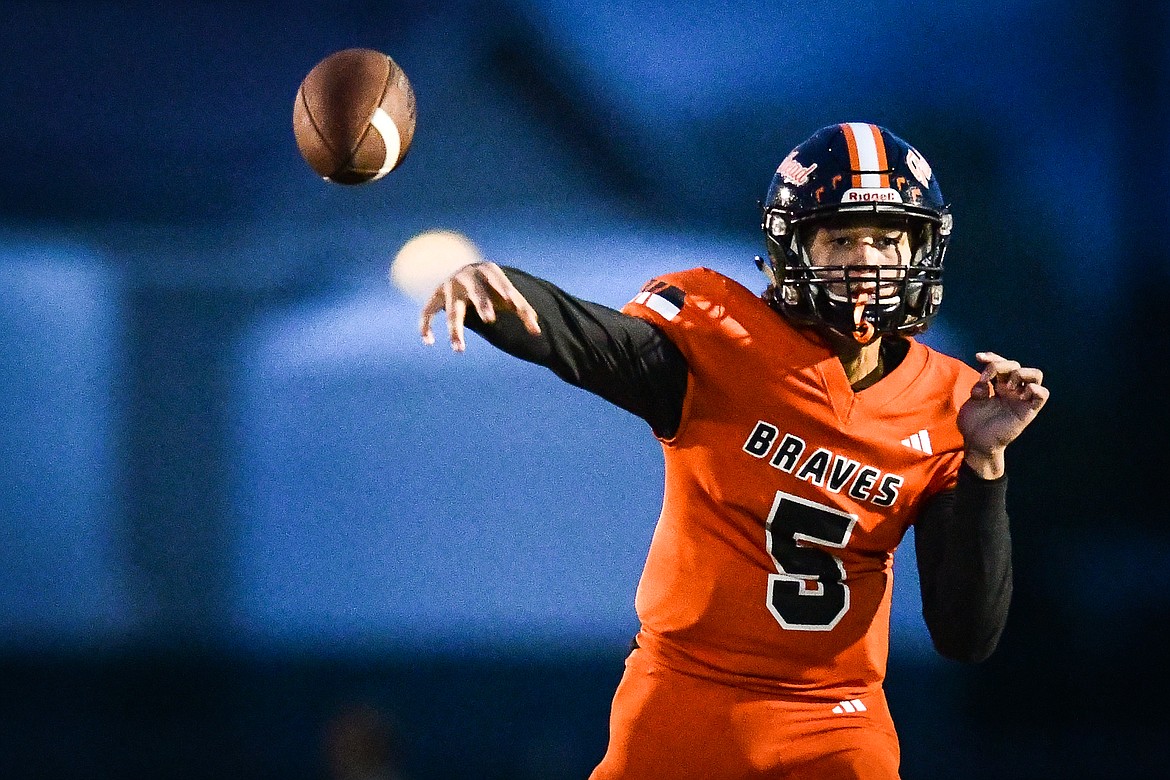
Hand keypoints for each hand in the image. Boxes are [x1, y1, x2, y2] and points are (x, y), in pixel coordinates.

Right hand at [419, 262, 540, 351]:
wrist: (467, 274)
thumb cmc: (492, 287)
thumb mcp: (507, 294)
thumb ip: (522, 310)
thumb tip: (536, 332)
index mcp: (487, 270)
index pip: (498, 280)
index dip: (504, 289)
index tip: (512, 303)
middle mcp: (465, 276)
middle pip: (474, 292)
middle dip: (482, 304)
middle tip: (490, 320)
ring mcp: (448, 286)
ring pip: (451, 309)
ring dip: (454, 329)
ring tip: (459, 350)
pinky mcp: (435, 297)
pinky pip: (426, 312)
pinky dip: (424, 326)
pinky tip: (429, 342)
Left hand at [957, 351, 1048, 478]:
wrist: (976, 443)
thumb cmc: (974, 424)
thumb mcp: (973, 402)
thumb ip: (979, 388)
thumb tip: (985, 381)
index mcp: (998, 386)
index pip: (1002, 363)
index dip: (992, 356)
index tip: (978, 358)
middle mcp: (1012, 390)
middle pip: (1016, 365)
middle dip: (1000, 365)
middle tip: (987, 378)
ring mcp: (1021, 399)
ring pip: (1036, 375)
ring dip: (1019, 373)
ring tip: (1005, 386)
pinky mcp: (1028, 411)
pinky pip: (1042, 394)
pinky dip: (1034, 389)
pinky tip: (1018, 393)